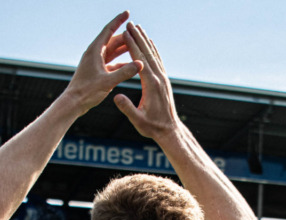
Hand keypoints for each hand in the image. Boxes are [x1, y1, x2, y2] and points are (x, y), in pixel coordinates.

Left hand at [64, 11, 141, 115]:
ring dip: (125, 49)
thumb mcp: (107, 81)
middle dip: (126, 36)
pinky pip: (113, 63)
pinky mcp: (98, 72)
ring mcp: (96, 63)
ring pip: (113, 52)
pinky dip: (122, 62)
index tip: (127, 13)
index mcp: (95, 51)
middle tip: (139, 31)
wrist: (74, 103)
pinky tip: (132, 64)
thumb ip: (124, 72)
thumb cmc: (87, 92)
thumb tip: (140, 64)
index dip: (118, 20)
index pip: (108, 30)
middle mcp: (95, 54)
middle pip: (113, 40)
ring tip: (138, 45)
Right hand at [114, 22, 178, 140]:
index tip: (125, 34)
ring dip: (145, 40)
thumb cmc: (152, 127)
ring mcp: (163, 78)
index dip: (132, 46)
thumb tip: (116, 96)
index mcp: (151, 85)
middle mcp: (159, 78)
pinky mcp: (164, 81)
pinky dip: (153, 49)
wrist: (169, 130)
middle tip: (130, 23)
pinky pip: (158, 61)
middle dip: (138, 37)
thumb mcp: (137, 120)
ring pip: (153, 54)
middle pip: (147, 53)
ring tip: (138, 28)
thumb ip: (127, 108)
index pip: (140, 61)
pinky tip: (150, 43)